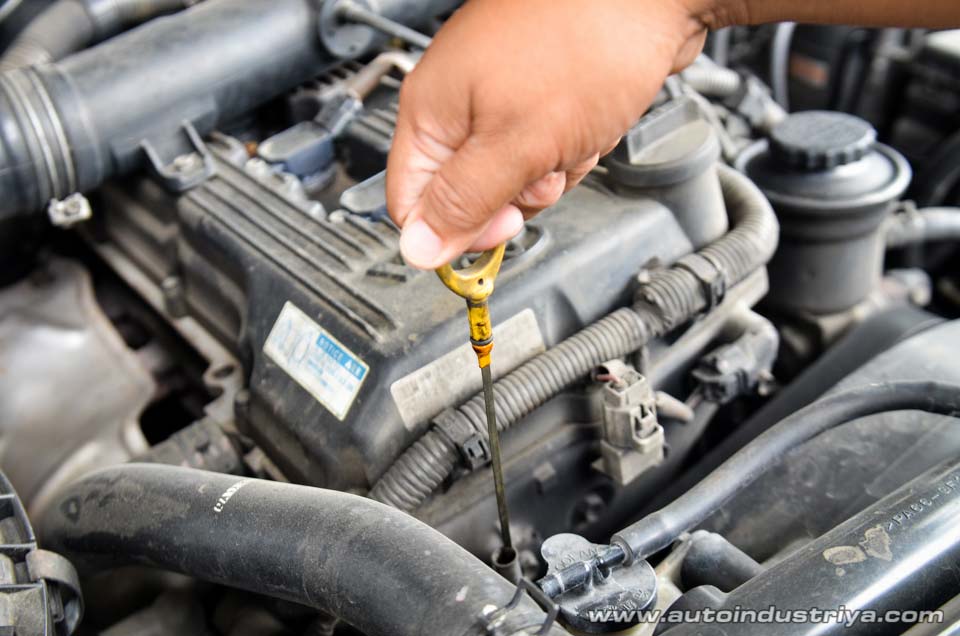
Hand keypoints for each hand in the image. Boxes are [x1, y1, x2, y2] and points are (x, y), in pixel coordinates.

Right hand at [386, 0, 731, 268]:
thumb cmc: (587, 41)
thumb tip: (418, 250)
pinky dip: (571, 150)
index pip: (412, 203)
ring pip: (512, 178)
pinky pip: (544, 152)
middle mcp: (459, 103)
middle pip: (467, 195)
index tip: (495, 231)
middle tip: (540, 169)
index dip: (451, 231)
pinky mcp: (539, 98)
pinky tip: (587, 125)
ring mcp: (500, 98)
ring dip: (550, 172)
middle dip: (513, 196)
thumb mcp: (518, 142)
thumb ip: (465, 201)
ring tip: (570, 137)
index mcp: (432, 109)